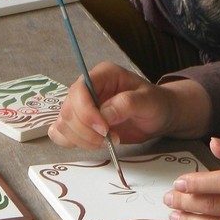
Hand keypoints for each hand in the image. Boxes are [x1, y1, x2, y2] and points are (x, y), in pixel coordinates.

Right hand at [48, 62, 211, 147]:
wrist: (157, 116)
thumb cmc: (155, 104)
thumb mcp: (148, 101)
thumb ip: (127, 104)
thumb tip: (104, 116)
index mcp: (102, 75)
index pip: (79, 90)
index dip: (86, 112)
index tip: (105, 130)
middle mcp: (87, 89)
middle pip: (68, 110)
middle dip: (86, 131)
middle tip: (110, 140)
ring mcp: (81, 106)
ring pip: (63, 124)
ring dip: (82, 139)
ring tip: (107, 142)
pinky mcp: (79, 123)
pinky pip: (62, 133)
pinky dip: (74, 142)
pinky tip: (94, 144)